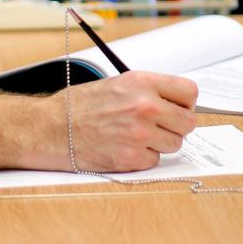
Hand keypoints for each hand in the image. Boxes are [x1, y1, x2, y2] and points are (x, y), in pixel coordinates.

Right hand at [39, 71, 197, 172]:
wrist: (52, 127)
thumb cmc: (81, 105)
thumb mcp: (119, 82)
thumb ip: (150, 90)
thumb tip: (177, 102)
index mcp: (143, 82)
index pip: (189, 92)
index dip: (186, 102)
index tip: (179, 107)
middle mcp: (145, 107)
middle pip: (188, 122)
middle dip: (177, 125)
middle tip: (160, 125)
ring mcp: (139, 134)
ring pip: (174, 144)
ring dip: (161, 142)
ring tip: (138, 135)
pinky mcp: (130, 159)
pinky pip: (154, 161)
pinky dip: (144, 157)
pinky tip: (126, 147)